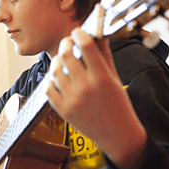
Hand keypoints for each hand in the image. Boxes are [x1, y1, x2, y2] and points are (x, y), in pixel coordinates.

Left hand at [45, 28, 146, 168]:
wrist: (119, 136)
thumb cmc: (120, 107)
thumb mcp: (115, 78)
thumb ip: (104, 55)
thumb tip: (97, 34)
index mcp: (102, 78)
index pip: (86, 46)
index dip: (79, 34)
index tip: (78, 32)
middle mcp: (86, 88)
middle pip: (66, 55)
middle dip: (65, 44)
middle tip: (68, 43)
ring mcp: (72, 100)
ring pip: (55, 70)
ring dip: (57, 61)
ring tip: (63, 60)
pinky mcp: (63, 111)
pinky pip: (48, 88)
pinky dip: (52, 80)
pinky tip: (59, 78)